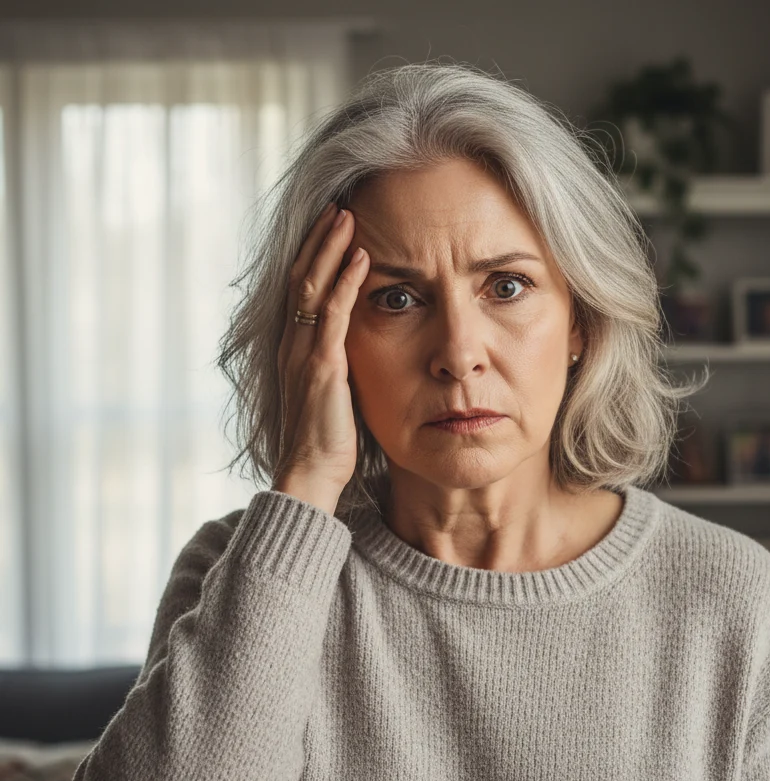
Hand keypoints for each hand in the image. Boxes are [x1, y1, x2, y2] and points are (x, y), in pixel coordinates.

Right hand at [273, 201, 370, 493]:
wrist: (311, 472)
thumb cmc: (327, 440)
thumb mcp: (332, 394)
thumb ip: (337, 366)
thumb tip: (353, 352)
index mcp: (295, 349)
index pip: (302, 290)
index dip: (314, 255)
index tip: (331, 227)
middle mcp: (294, 344)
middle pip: (303, 276)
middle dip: (320, 239)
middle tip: (337, 205)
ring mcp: (304, 352)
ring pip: (314, 286)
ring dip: (331, 248)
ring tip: (347, 215)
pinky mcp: (322, 366)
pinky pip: (333, 313)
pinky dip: (346, 281)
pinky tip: (361, 257)